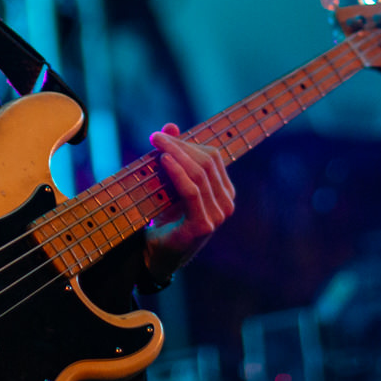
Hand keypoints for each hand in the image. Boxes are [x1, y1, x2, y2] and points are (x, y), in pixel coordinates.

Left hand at [141, 123, 235, 272]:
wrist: (157, 254)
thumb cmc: (165, 218)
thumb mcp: (170, 184)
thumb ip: (174, 156)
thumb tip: (171, 126)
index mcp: (224, 191)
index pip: (212, 157)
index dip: (188, 142)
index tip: (162, 135)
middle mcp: (226, 203)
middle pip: (207, 162)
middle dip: (180, 146)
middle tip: (155, 137)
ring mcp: (217, 215)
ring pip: (200, 174)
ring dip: (176, 155)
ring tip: (156, 145)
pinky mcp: (203, 225)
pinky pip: (192, 192)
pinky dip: (177, 174)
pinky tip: (164, 162)